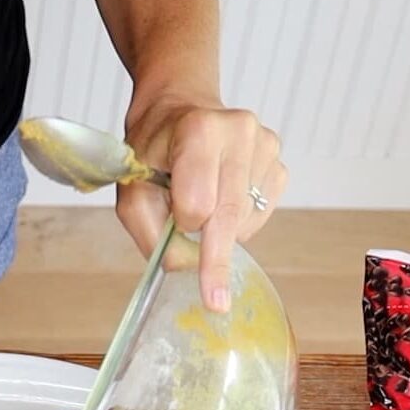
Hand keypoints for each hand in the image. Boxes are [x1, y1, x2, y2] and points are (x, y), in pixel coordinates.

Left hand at [118, 96, 286, 311]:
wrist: (178, 107)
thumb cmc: (153, 149)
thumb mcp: (131, 188)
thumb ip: (149, 230)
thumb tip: (185, 266)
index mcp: (199, 129)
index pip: (198, 202)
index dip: (181, 222)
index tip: (176, 228)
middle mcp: (240, 131)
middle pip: (228, 214)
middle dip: (216, 258)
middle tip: (216, 302)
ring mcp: (265, 145)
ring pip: (245, 219)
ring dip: (219, 230)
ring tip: (200, 201)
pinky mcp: (278, 163)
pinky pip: (261, 214)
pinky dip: (238, 222)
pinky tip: (221, 199)